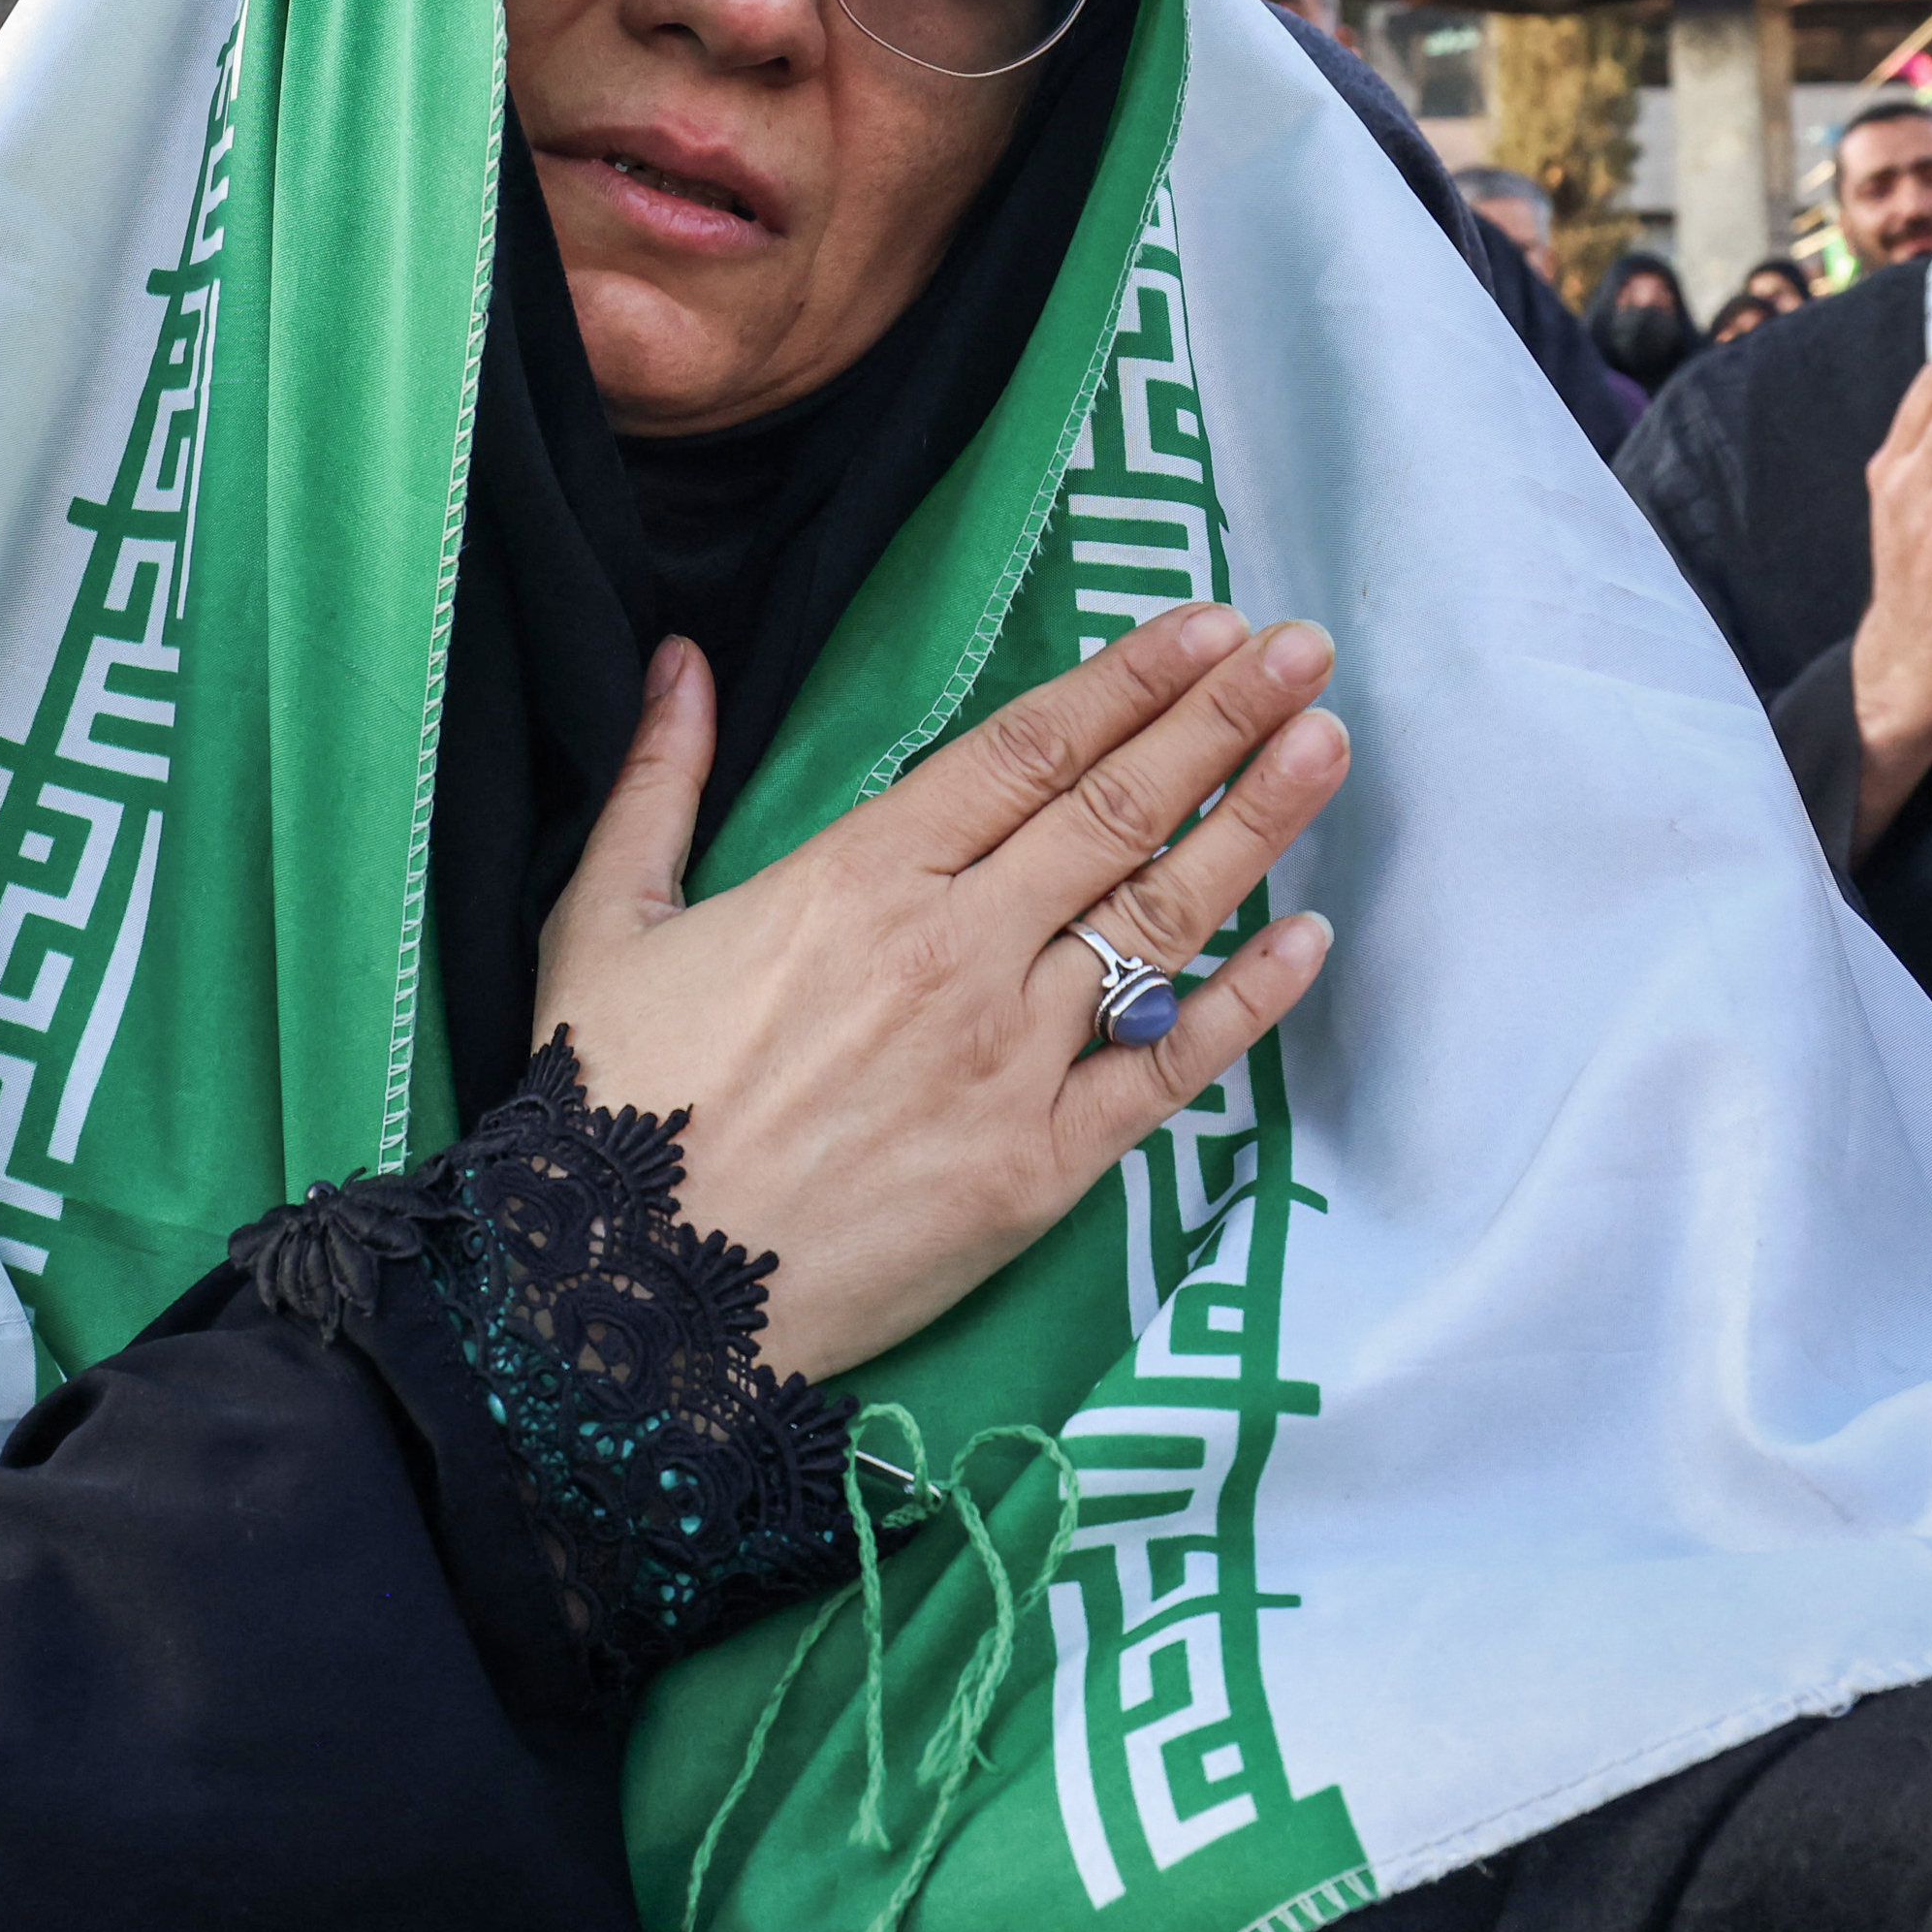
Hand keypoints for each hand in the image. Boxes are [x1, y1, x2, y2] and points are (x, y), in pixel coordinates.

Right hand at [534, 603, 1349, 1384]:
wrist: (625, 1304)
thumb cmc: (605, 1111)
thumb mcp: (604, 921)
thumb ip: (658, 782)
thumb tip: (680, 659)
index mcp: (857, 876)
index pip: (1029, 749)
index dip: (1131, 679)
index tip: (1207, 626)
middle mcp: (954, 951)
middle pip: (1116, 811)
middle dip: (1221, 720)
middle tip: (1306, 651)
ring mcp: (1010, 1059)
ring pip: (1157, 921)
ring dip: (1252, 825)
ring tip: (1327, 746)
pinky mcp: (1041, 1167)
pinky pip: (1167, 1069)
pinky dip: (1244, 1004)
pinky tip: (1305, 939)